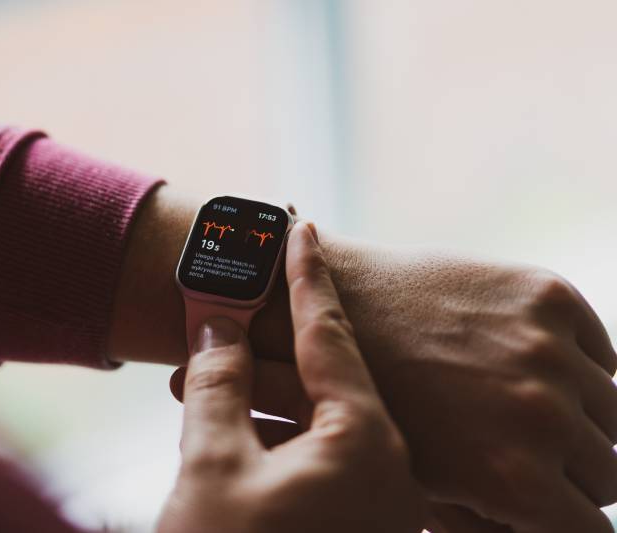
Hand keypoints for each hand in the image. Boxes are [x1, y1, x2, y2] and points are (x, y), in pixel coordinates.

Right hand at [157, 222, 423, 532]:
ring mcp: (376, 503)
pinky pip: (317, 460)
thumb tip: (217, 328)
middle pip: (322, 381)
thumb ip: (217, 386)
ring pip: (316, 425)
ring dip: (259, 401)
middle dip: (262, 352)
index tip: (301, 228)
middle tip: (220, 315)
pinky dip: (274, 438)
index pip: (330, 334)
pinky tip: (230, 434)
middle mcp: (386, 470)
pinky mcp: (356, 523)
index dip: (308, 275)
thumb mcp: (212, 467)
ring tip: (204, 380)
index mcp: (364, 445)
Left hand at [250, 241, 616, 531]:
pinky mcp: (547, 296)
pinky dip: (578, 366)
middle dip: (575, 474)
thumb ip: (488, 517)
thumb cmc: (364, 400)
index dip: (566, 521)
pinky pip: (600, 351)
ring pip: (613, 411)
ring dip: (582, 419)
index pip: (592, 529)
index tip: (551, 506)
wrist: (331, 303)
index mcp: (514, 476)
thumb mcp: (420, 484)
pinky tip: (531, 367)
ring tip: (525, 409)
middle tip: (533, 457)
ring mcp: (549, 350)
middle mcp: (545, 415)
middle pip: (610, 473)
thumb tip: (537, 520)